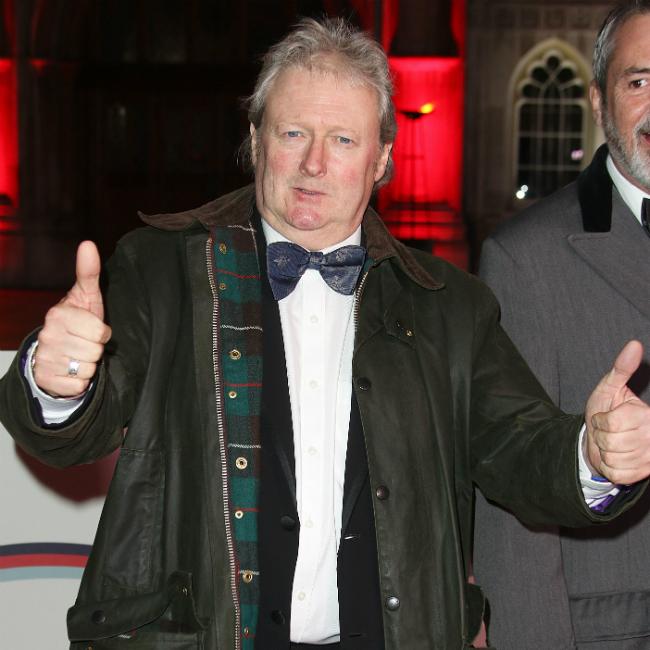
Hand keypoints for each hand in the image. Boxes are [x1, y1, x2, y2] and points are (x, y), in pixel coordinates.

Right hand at [33, 241, 111, 396]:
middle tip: (85, 343)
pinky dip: (80, 382)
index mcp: (58, 314)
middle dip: (95, 349)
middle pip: (95, 351)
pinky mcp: (46, 380)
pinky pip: (79, 385)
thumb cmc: (78, 322)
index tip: (92, 328)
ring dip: (89, 365)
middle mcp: (47, 335)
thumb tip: (88, 244)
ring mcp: (44, 358)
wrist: (55, 352)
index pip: (100, 332)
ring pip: (87, 369)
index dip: (102, 333)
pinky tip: (71, 371)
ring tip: (78, 355)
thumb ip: (88, 272)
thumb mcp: (86, 296)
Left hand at [585, 340, 649, 484]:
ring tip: (610, 441)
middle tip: (606, 430)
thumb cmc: (606, 409)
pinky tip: (613, 456)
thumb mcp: (610, 387)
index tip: (608, 416)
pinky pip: (614, 471)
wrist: (599, 438)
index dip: (601, 419)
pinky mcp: (639, 475)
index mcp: (648, 415)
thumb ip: (622, 368)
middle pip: (610, 440)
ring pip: (611, 456)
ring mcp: (648, 458)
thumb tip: (634, 344)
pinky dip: (607, 465)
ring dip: (603, 449)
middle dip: (600, 434)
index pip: (613, 422)